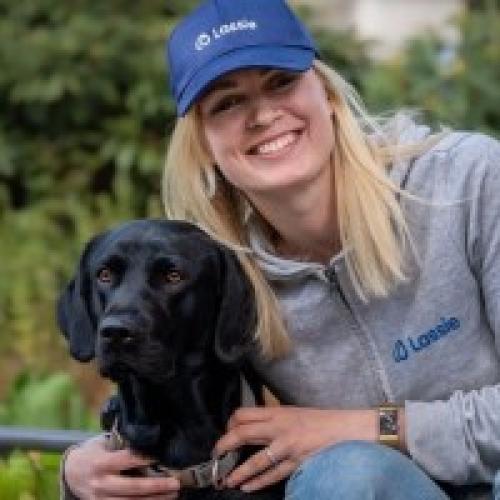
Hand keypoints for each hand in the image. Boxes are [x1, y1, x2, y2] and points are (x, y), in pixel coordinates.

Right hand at [63, 435, 179, 498]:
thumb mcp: (104, 443)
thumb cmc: (94, 452)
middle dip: (155, 486)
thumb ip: (122, 443)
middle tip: (175, 483)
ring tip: (172, 494)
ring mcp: (100, 499)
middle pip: (132, 487)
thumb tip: (149, 436)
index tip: (160, 458)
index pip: (126, 460)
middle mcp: (101, 483)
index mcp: (101, 462)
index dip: (144, 459)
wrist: (72, 472)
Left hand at [214, 406, 377, 492]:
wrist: (345, 428)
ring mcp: (287, 446)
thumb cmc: (319, 420)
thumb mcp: (293, 413)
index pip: (244, 414)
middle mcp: (279, 427)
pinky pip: (273, 475)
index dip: (230, 424)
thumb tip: (253, 427)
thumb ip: (274, 419)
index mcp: (277, 412)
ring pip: (255, 460)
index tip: (226, 433)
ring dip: (238, 472)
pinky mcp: (296, 462)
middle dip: (225, 445)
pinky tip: (247, 487)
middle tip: (216, 456)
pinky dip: (258, 482)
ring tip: (227, 480)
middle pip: (242, 433)